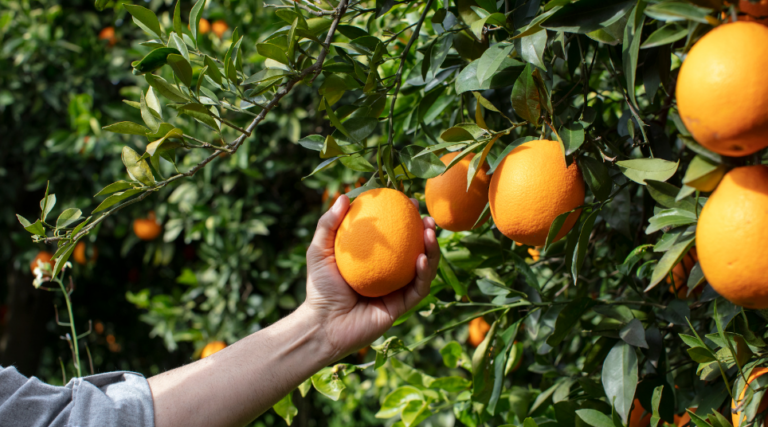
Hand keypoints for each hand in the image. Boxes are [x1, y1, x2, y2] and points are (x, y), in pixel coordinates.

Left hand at [303, 195, 439, 361]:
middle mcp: (388, 273)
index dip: (405, 218)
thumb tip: (344, 196)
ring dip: (432, 249)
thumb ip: (328, 223)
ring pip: (423, 268)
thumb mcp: (319, 250)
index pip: (395, 235)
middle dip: (427, 232)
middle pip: (415, 249)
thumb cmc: (319, 288)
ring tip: (430, 233)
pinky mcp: (402, 306)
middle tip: (428, 218)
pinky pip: (418, 287)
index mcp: (374, 259)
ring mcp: (397, 289)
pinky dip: (424, 272)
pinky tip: (423, 257)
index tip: (409, 201)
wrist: (323, 324)